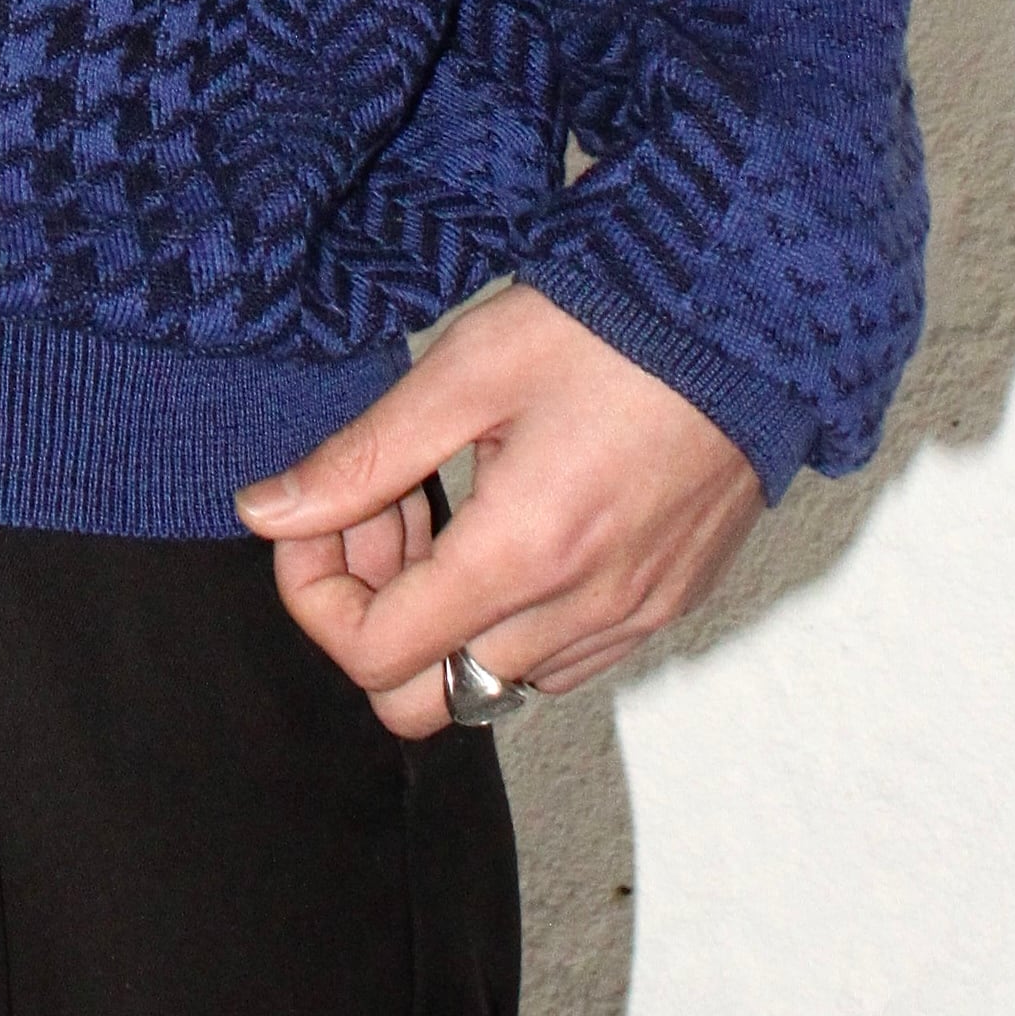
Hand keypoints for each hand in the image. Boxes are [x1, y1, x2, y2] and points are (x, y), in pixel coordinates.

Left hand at [232, 285, 763, 739]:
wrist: (749, 317)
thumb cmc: (610, 327)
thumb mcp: (466, 369)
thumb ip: (362, 456)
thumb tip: (265, 513)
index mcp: (523, 556)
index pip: (372, 657)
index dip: (316, 592)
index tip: (319, 512)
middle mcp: (583, 614)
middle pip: (424, 698)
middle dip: (374, 614)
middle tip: (383, 510)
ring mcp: (634, 620)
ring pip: (491, 681)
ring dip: (442, 614)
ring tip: (447, 499)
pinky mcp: (667, 606)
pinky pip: (560, 658)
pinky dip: (508, 613)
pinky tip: (506, 516)